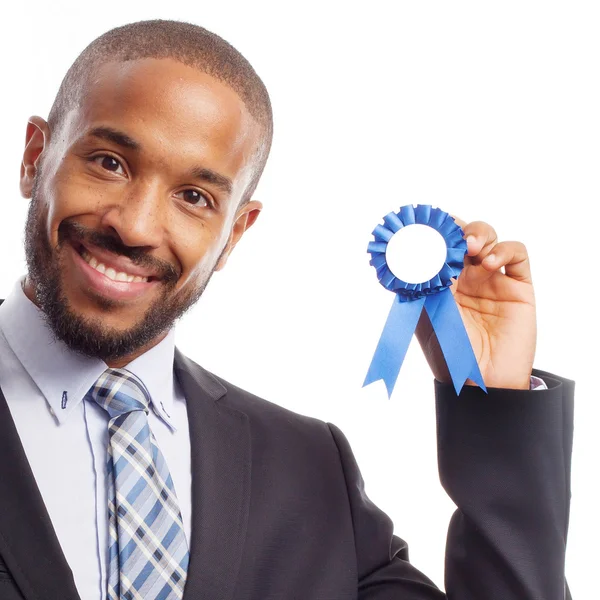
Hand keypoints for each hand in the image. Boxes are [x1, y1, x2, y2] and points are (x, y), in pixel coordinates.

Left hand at [415, 218, 535, 389]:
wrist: (481, 382)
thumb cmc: (448, 353)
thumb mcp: (427, 314)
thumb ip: (427, 281)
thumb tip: (422, 249)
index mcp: (440, 282)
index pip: (438, 247)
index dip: (435, 232)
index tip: (428, 224)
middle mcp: (465, 278)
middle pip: (463, 236)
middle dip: (457, 228)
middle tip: (452, 234)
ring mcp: (492, 280)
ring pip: (489, 238)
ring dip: (479, 234)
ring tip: (471, 247)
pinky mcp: (517, 287)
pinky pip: (516, 254)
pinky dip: (504, 250)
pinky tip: (490, 263)